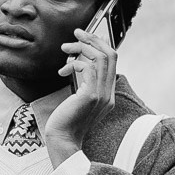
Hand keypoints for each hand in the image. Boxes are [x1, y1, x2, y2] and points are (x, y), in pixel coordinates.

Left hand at [44, 25, 116, 164]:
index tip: (86, 36)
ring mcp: (102, 95)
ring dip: (81, 48)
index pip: (112, 61)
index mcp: (107, 95)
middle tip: (77, 33)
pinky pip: (89, 67)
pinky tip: (64, 71)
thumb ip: (83, 83)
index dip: (100, 44)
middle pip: (110, 54)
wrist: (62, 141)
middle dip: (93, 39)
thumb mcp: (77, 99)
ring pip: (101, 57)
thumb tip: (79, 63)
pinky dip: (76, 63)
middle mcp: (108, 94)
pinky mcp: (90, 96)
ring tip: (65, 50)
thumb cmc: (65, 121)